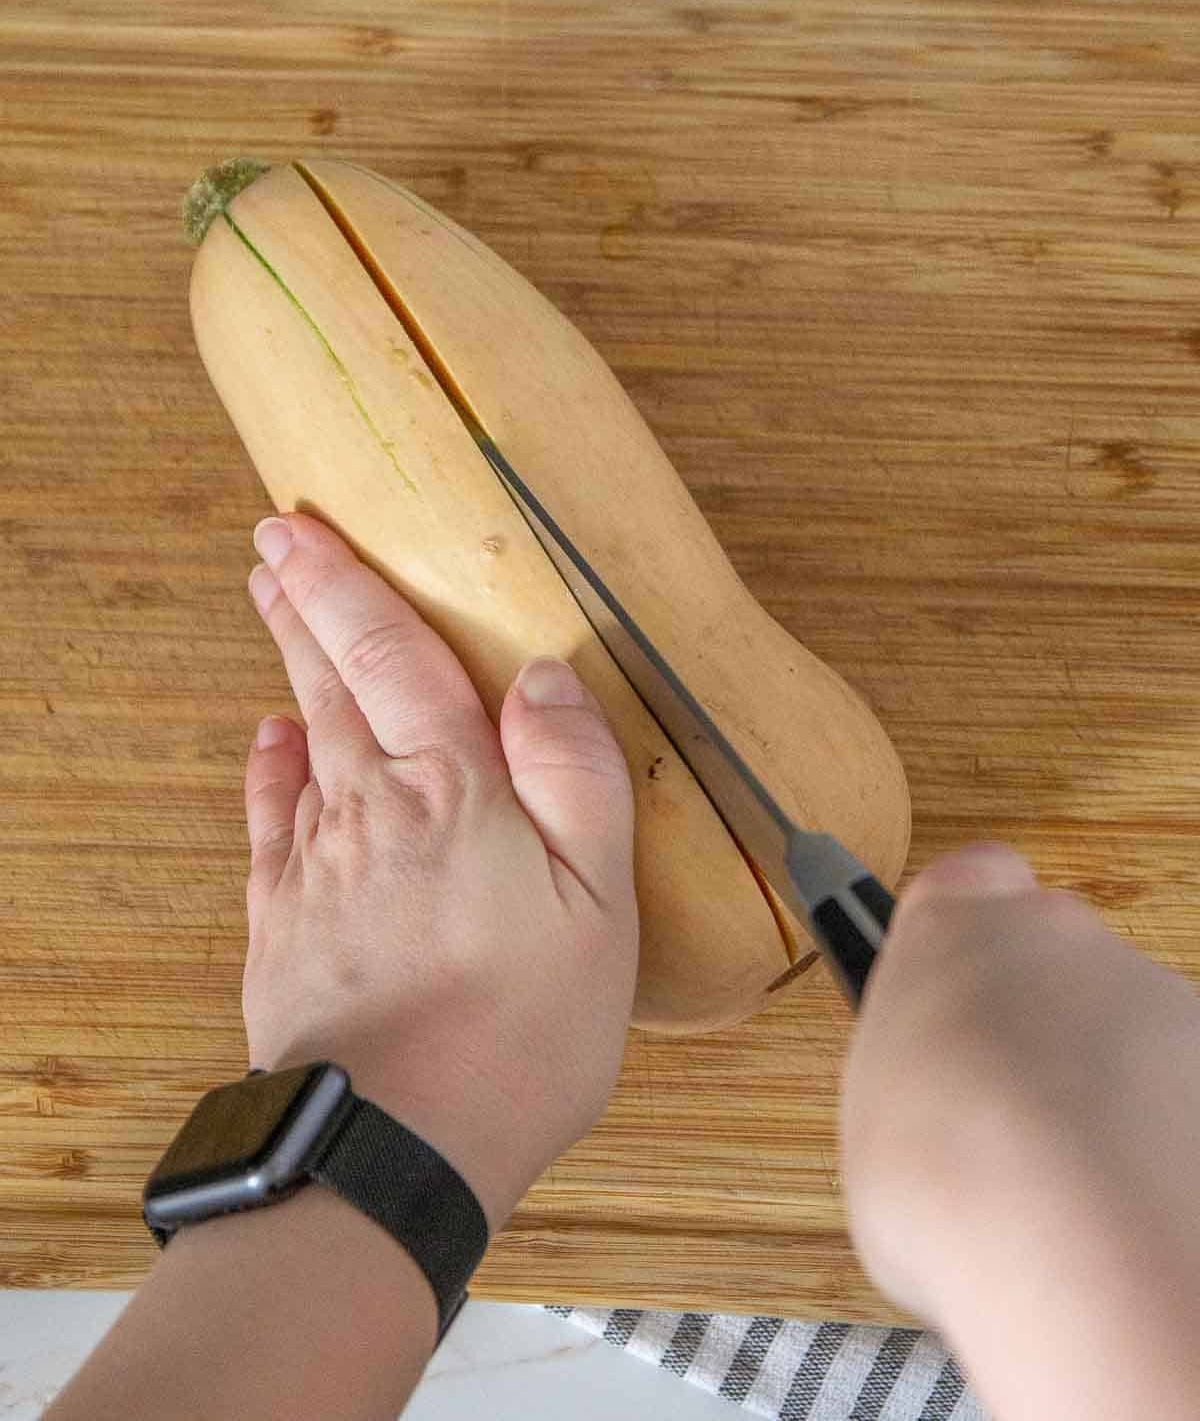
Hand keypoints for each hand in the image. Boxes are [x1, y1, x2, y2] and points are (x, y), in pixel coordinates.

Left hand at [240, 510, 638, 1232]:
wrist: (394, 1145)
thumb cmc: (518, 1028)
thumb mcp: (597, 901)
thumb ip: (574, 774)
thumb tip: (544, 673)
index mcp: (453, 788)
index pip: (390, 655)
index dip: (344, 585)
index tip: (301, 529)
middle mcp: (372, 806)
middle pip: (331, 682)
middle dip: (302, 607)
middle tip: (273, 546)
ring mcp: (319, 865)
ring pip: (300, 738)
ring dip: (288, 668)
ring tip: (274, 610)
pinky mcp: (285, 924)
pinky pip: (270, 822)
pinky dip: (267, 770)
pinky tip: (269, 744)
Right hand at [840, 843, 1199, 1420]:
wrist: (1078, 1241)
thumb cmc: (949, 1169)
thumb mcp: (873, 1119)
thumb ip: (914, 1080)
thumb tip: (937, 1114)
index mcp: (957, 928)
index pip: (970, 881)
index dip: (964, 937)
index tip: (951, 991)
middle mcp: (1060, 937)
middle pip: (1048, 965)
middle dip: (1035, 1031)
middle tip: (1001, 1123)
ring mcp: (1151, 992)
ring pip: (1120, 1033)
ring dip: (1099, 1093)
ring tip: (1067, 1192)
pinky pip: (1176, 1096)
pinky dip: (1157, 1144)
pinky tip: (1122, 1210)